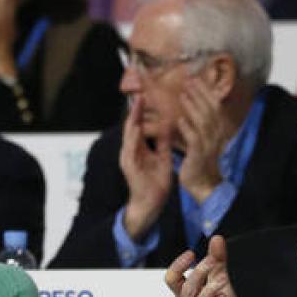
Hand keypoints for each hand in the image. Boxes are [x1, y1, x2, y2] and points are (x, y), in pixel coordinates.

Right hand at [118, 100, 173, 235]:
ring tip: (136, 104)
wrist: (151, 203)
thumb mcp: (163, 158)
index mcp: (139, 148)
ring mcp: (128, 157)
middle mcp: (131, 150)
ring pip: (129, 134)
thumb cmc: (156, 182)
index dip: (143, 111)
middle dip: (135, 110)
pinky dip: (133, 137)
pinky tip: (136, 127)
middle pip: (132, 126)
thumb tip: (169, 127)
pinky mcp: (129, 166)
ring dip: (132, 119)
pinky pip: (130, 149)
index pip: (140, 125)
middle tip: (140, 93)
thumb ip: (163, 144)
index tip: (148, 96)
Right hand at [165, 236, 242, 296]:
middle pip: (186, 289)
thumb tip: (216, 238)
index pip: (171, 279)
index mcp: (185, 295)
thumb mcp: (220, 284)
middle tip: (213, 261)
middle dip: (199, 272)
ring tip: (222, 280)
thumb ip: (217, 263)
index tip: (191, 253)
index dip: (178, 265)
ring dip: (209, 290)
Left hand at [175, 76, 227, 203]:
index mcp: (217, 130)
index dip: (206, 92)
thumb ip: (198, 123)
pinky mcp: (199, 154)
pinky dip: (187, 128)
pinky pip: (194, 138)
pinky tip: (180, 120)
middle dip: (200, 93)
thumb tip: (190, 107)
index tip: (196, 79)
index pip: (214, 106)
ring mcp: (208, 144)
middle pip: (210, 109)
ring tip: (183, 94)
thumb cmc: (201, 160)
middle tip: (189, 80)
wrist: (204, 184)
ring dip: (193, 106)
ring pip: (203, 121)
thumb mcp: (202, 139)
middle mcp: (215, 135)